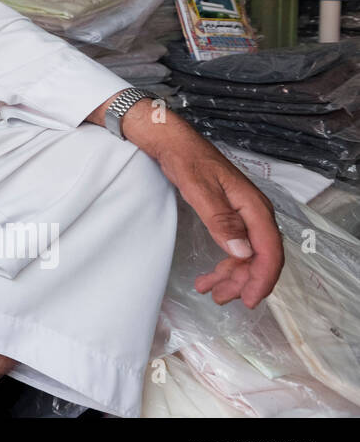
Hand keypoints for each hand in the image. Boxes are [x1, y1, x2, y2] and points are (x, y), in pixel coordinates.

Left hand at [119, 102, 283, 308]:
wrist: (173, 141)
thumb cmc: (187, 160)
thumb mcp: (200, 190)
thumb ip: (221, 220)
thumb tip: (242, 251)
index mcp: (253, 207)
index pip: (269, 250)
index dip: (262, 278)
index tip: (249, 299)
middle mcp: (254, 212)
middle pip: (260, 256)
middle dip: (244, 282)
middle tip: (223, 299)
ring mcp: (243, 214)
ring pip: (246, 255)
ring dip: (232, 276)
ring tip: (211, 292)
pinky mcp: (229, 215)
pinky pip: (234, 246)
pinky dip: (224, 264)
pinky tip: (209, 277)